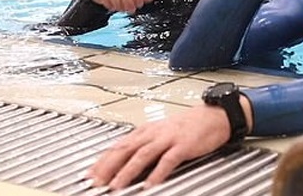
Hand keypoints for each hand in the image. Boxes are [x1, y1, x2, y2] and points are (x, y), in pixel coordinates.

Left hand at [86, 104, 229, 189]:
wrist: (213, 116)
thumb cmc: (187, 126)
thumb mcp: (160, 133)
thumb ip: (143, 146)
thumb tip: (123, 163)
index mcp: (145, 131)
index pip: (118, 146)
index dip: (101, 161)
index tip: (89, 175)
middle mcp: (153, 133)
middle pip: (125, 150)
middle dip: (108, 167)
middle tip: (96, 182)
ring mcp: (168, 138)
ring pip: (142, 155)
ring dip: (127, 171)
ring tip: (116, 186)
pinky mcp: (183, 145)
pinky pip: (168, 160)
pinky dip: (158, 172)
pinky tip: (150, 184)